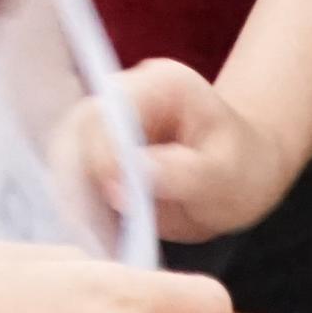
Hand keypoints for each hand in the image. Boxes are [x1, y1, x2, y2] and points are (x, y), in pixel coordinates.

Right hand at [62, 58, 293, 246]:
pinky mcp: (99, 145)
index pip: (111, 111)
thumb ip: (178, 173)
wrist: (242, 174)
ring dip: (72, 188)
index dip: (102, 153)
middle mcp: (127, 92)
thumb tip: (119, 180)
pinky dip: (77, 197)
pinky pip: (74, 169)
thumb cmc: (243, 171)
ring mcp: (110, 118)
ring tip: (86, 228)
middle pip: (80, 125)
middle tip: (87, 221)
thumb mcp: (224, 176)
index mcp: (162, 85)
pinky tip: (89, 226)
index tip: (113, 197)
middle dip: (78, 173)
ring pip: (68, 147)